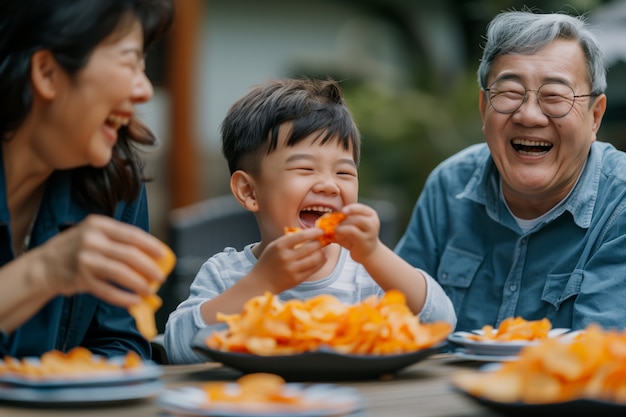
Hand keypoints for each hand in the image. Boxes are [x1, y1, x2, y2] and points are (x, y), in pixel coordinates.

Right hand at [37, 214, 167, 306]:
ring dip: (139, 284)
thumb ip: (117, 240)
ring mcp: (84, 260)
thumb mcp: (94, 234)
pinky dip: (123, 297)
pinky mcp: (80, 279)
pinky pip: (107, 290)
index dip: (151, 245)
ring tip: (150, 290)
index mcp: (98, 225)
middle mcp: (91, 240)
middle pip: (129, 255)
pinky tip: (134, 300)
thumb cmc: (76, 249)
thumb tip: (151, 254)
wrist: (43, 265)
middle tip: (160, 277)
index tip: (163, 255)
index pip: (131, 234)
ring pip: (120, 273)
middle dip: (149, 268)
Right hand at [250, 227, 325, 292]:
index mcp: (279, 246)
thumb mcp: (274, 246)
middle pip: (311, 247)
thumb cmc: (268, 262)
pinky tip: (322, 259)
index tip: (321, 230)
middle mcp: (286, 257)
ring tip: (322, 250)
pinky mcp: (297, 279)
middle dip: (320, 243)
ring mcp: (292, 269)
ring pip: (315, 259)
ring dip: (322, 253)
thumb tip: (310, 233)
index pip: (301, 236)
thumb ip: (289, 240)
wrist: (260, 282)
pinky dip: (321, 263)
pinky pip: (314, 269)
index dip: (314, 232)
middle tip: (322, 241)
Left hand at [333, 203, 381, 262]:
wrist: (368, 253)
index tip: (341, 211)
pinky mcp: (364, 241)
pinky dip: (343, 230)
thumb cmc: (358, 238)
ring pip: (356, 221)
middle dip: (344, 218)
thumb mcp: (352, 226)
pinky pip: (352, 231)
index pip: (361, 207)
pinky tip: (337, 235)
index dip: (350, 208)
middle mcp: (373, 222)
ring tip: (335, 229)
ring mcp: (371, 232)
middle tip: (333, 222)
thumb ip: (344, 220)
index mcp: (370, 215)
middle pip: (357, 214)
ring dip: (343, 224)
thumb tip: (326, 217)